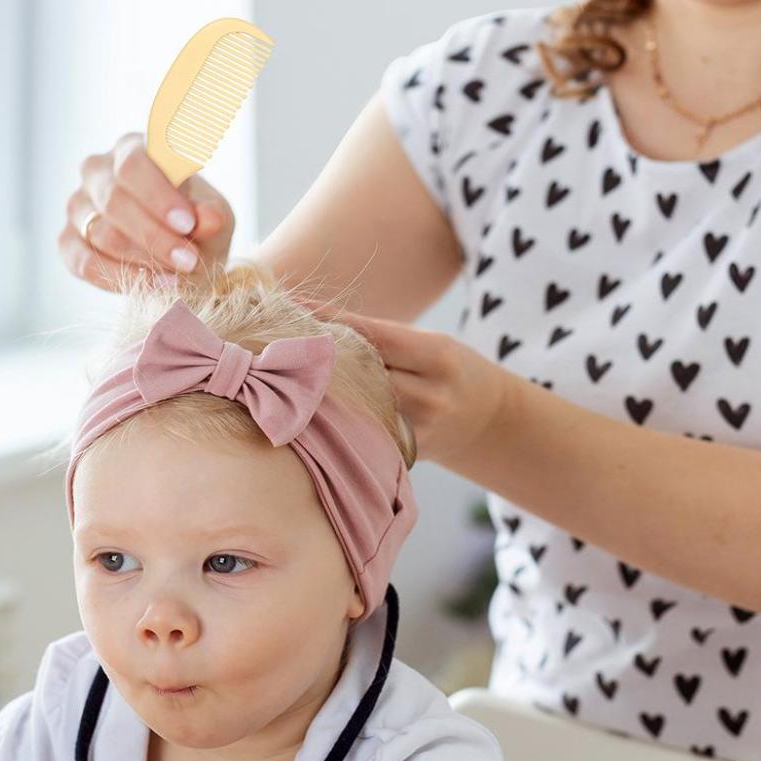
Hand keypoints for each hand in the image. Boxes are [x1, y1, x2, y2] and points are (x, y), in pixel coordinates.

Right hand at [58, 132, 234, 291]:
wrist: (183, 259)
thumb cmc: (199, 227)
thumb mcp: (216, 220)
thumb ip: (213, 216)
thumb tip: (210, 219)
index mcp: (134, 150)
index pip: (133, 164)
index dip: (157, 195)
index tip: (187, 224)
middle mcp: (98, 171)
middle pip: (113, 200)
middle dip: (154, 236)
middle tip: (189, 260)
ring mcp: (78, 206)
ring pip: (100, 233)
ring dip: (144, 260)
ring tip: (179, 276)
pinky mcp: (68, 242)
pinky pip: (86, 263)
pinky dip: (123, 279)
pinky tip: (156, 286)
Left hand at [299, 299, 510, 464]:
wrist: (490, 421)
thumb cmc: (450, 371)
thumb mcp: (431, 344)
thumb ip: (383, 340)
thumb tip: (316, 324)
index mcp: (438, 355)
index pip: (375, 335)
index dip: (330, 320)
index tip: (291, 305)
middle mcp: (430, 394)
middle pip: (361, 372)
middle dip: (317, 356)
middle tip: (271, 340)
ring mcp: (420, 430)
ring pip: (357, 406)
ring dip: (319, 390)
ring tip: (278, 374)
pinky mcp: (408, 455)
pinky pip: (365, 432)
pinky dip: (338, 418)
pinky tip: (306, 409)